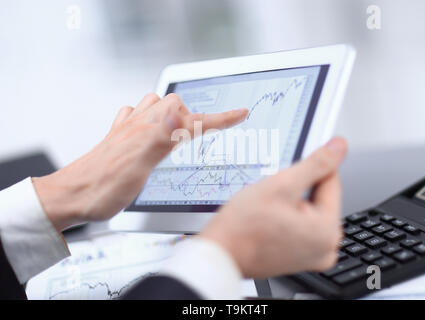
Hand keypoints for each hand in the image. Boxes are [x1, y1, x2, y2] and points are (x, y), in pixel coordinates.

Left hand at [33, 93, 247, 230]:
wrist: (70, 196)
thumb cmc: (102, 188)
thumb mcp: (137, 165)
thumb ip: (159, 135)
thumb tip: (178, 110)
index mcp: (149, 131)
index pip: (193, 120)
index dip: (220, 118)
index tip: (241, 114)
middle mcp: (140, 126)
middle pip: (176, 105)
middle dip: (196, 113)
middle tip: (209, 128)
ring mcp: (129, 131)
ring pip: (157, 105)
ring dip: (173, 112)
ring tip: (184, 128)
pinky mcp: (120, 138)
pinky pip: (139, 116)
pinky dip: (152, 117)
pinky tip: (151, 128)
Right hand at [200, 137, 346, 277]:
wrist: (221, 253)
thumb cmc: (244, 226)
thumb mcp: (282, 185)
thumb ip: (316, 164)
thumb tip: (339, 147)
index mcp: (328, 230)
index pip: (330, 181)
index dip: (306, 170)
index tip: (288, 170)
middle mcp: (326, 248)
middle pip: (320, 199)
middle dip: (297, 191)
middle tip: (272, 198)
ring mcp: (314, 256)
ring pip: (309, 211)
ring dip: (291, 204)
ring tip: (268, 211)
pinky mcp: (302, 259)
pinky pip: (302, 227)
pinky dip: (289, 219)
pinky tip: (269, 221)